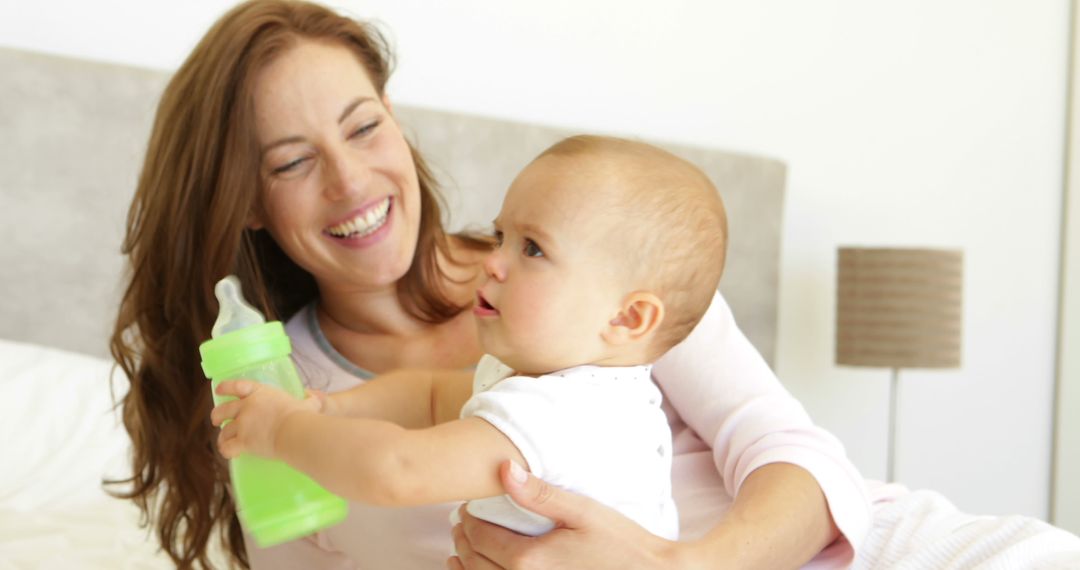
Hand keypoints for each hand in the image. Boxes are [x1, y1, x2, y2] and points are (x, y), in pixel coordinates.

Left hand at [210, 380, 321, 458]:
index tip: (219, 390)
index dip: (225, 387)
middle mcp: (247, 406)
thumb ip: (308, 400)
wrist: (295, 432)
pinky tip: (229, 452)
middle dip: (217, 415)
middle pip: (223, 409)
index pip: (236, 386)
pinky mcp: (243, 441)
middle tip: (217, 420)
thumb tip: (313, 397)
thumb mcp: (307, 403)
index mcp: (260, 393)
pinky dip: (226, 450)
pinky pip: (227, 447)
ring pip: (224, 430)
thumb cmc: (303, 416)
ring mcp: (243, 424)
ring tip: (224, 441)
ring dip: (223, 436)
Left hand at [447, 461, 684, 569]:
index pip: (479, 536)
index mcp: (528, 558)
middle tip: (461, 522)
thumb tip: (503, 468)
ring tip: (460, 548)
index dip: (467, 519)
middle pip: (474, 561)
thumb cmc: (621, 542)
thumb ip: (539, 493)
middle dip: (463, 539)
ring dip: (465, 565)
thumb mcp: (582, 511)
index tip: (467, 506)